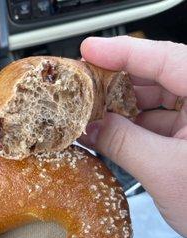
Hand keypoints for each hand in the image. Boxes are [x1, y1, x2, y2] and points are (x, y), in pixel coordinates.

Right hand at [80, 36, 186, 237]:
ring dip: (124, 108)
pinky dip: (136, 127)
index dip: (123, 52)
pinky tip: (113, 133)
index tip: (90, 50)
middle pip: (159, 76)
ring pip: (158, 101)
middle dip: (119, 83)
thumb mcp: (162, 171)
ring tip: (95, 115)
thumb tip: (90, 127)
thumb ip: (122, 143)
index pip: (166, 58)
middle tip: (86, 88)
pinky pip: (160, 122)